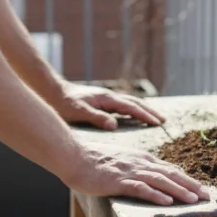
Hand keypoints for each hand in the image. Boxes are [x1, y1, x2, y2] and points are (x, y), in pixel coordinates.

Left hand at [51, 83, 165, 129]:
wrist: (53, 91)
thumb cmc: (64, 104)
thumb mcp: (79, 113)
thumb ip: (97, 118)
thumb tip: (114, 125)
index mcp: (106, 99)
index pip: (131, 107)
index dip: (145, 116)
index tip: (158, 123)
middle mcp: (109, 96)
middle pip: (134, 103)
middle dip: (150, 112)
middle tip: (163, 121)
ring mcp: (106, 98)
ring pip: (130, 103)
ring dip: (143, 110)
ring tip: (154, 118)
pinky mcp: (102, 101)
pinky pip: (122, 105)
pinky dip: (133, 109)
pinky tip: (133, 116)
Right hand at [64, 143, 208, 205]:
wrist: (73, 156)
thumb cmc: (93, 161)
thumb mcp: (120, 162)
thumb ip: (136, 168)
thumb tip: (150, 179)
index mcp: (141, 158)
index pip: (169, 169)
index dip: (187, 179)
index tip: (200, 189)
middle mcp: (140, 163)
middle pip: (171, 174)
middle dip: (191, 185)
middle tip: (207, 196)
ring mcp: (130, 171)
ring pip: (160, 180)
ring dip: (179, 190)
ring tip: (194, 200)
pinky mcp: (118, 181)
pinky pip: (140, 188)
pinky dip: (155, 194)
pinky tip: (166, 201)